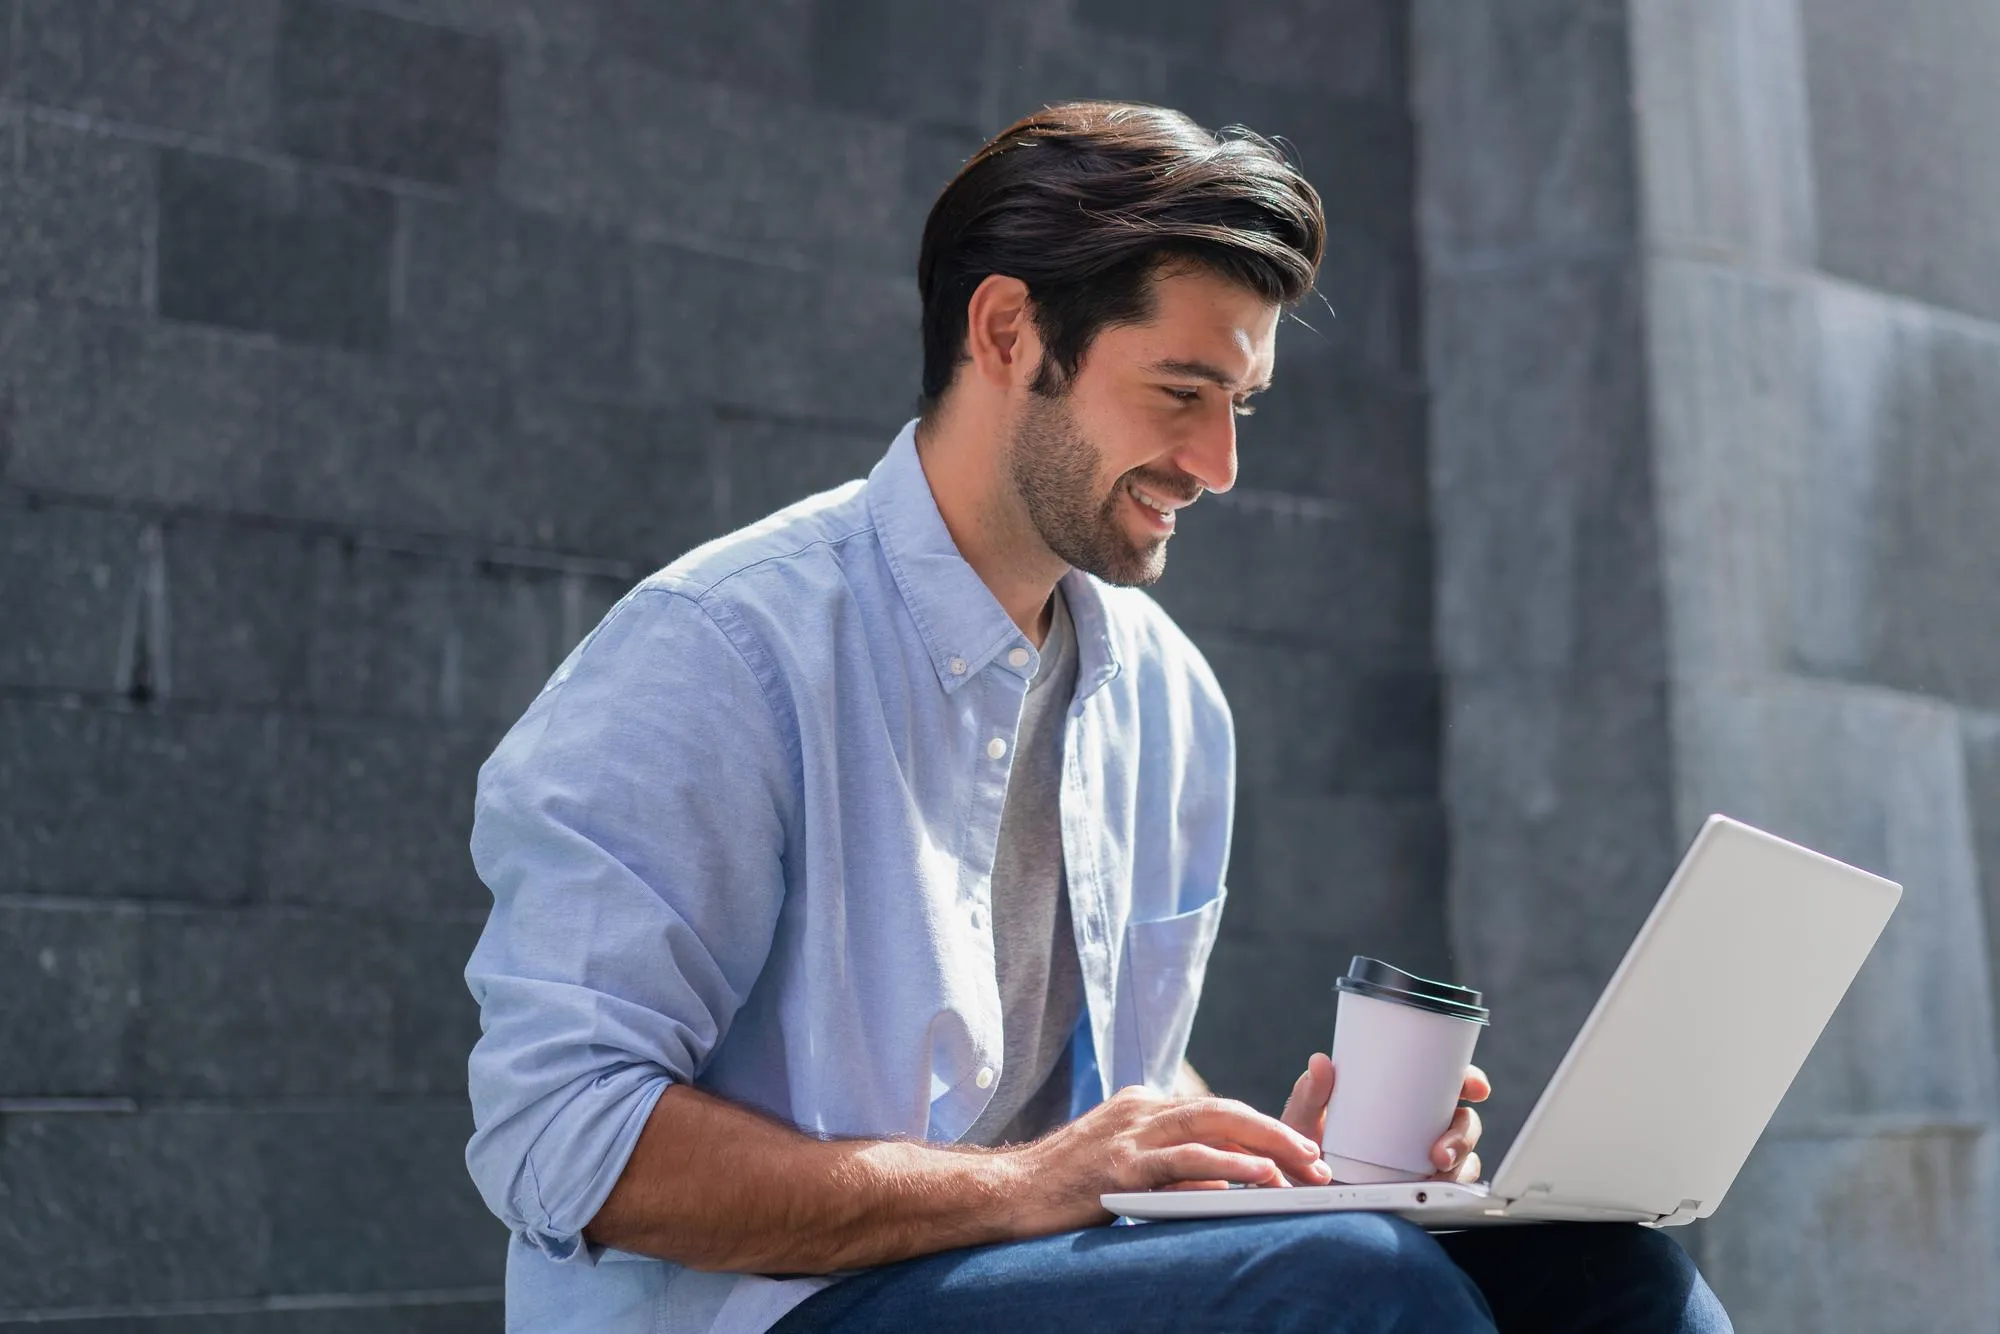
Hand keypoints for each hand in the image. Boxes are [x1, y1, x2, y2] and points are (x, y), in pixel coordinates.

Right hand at [1007, 1084, 1334, 1234]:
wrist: (1005, 1192)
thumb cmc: (1061, 1183)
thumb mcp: (1117, 1157)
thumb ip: (1159, 1156)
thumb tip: (1212, 1176)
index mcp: (1143, 1104)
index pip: (1216, 1111)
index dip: (1263, 1129)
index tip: (1299, 1151)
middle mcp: (1141, 1110)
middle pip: (1224, 1110)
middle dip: (1278, 1132)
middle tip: (1317, 1158)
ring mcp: (1129, 1137)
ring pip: (1212, 1127)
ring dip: (1266, 1147)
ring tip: (1303, 1167)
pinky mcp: (1120, 1169)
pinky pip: (1183, 1164)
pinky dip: (1225, 1169)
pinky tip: (1256, 1180)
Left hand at [1279, 1053, 1490, 1185]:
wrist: (1298, 1191)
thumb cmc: (1304, 1148)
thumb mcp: (1304, 1118)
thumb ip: (1311, 1093)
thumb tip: (1321, 1063)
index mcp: (1399, 1099)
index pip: (1444, 1083)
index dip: (1468, 1081)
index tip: (1474, 1087)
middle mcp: (1418, 1127)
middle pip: (1463, 1121)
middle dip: (1464, 1134)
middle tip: (1440, 1152)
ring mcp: (1423, 1159)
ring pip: (1464, 1157)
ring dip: (1460, 1165)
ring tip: (1434, 1175)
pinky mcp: (1421, 1189)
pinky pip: (1450, 1189)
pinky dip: (1449, 1190)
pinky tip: (1431, 1192)